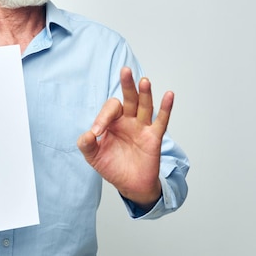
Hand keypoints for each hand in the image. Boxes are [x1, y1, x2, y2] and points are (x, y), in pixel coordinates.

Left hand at [77, 67, 173, 209]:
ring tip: (144, 81)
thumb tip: (87, 134)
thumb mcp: (93, 156)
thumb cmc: (112, 167)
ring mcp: (142, 127)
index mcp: (112, 121)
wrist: (130, 185)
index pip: (109, 110)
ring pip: (144, 106)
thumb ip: (87, 144)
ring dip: (145, 93)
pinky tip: (169, 95)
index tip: (96, 133)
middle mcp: (128, 120)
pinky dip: (166, 108)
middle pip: (129, 98)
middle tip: (125, 70)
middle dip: (127, 84)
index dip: (102, 118)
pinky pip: (161, 121)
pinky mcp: (154, 137)